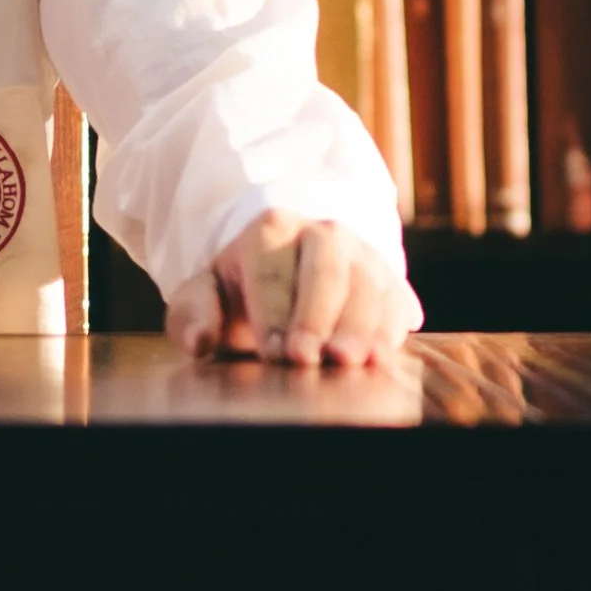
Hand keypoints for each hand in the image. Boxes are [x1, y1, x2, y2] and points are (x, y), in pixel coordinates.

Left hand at [165, 211, 412, 371]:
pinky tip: (381, 357)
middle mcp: (323, 232)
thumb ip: (194, 314)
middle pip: (325, 270)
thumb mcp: (206, 294)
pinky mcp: (390, 281)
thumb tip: (198, 343)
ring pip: (367, 284)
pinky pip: (396, 301)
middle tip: (308, 358)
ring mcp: (362, 254)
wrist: (290, 276)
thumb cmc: (242, 290)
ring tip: (352, 362)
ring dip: (361, 326)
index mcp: (271, 228)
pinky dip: (390, 329)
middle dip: (316, 316)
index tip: (271, 353)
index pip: (272, 270)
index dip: (272, 312)